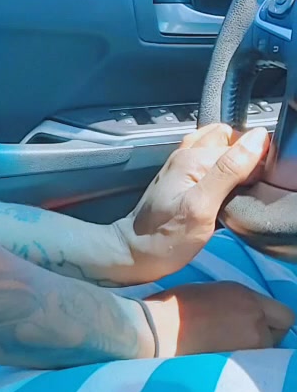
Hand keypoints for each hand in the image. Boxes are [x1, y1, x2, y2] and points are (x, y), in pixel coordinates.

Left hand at [113, 123, 269, 284]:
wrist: (134, 252)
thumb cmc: (166, 237)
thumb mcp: (202, 207)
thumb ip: (228, 171)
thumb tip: (257, 139)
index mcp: (193, 157)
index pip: (241, 144)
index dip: (255, 163)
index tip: (254, 187)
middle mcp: (186, 154)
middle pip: (230, 140)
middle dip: (245, 157)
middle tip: (247, 188)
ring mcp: (181, 165)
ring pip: (219, 147)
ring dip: (234, 160)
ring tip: (237, 188)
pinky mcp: (181, 178)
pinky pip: (208, 160)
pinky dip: (221, 167)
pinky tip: (224, 187)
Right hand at [141, 281, 294, 356]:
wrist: (158, 328)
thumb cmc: (172, 307)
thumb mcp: (208, 293)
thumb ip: (234, 304)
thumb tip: (239, 316)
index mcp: (246, 296)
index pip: (284, 314)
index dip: (273, 322)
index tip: (256, 326)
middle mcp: (255, 317)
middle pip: (278, 335)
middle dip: (265, 339)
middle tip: (240, 342)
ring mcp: (250, 342)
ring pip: (264, 353)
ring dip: (251, 353)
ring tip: (223, 351)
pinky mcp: (240, 363)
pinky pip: (251, 367)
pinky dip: (240, 367)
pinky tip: (219, 361)